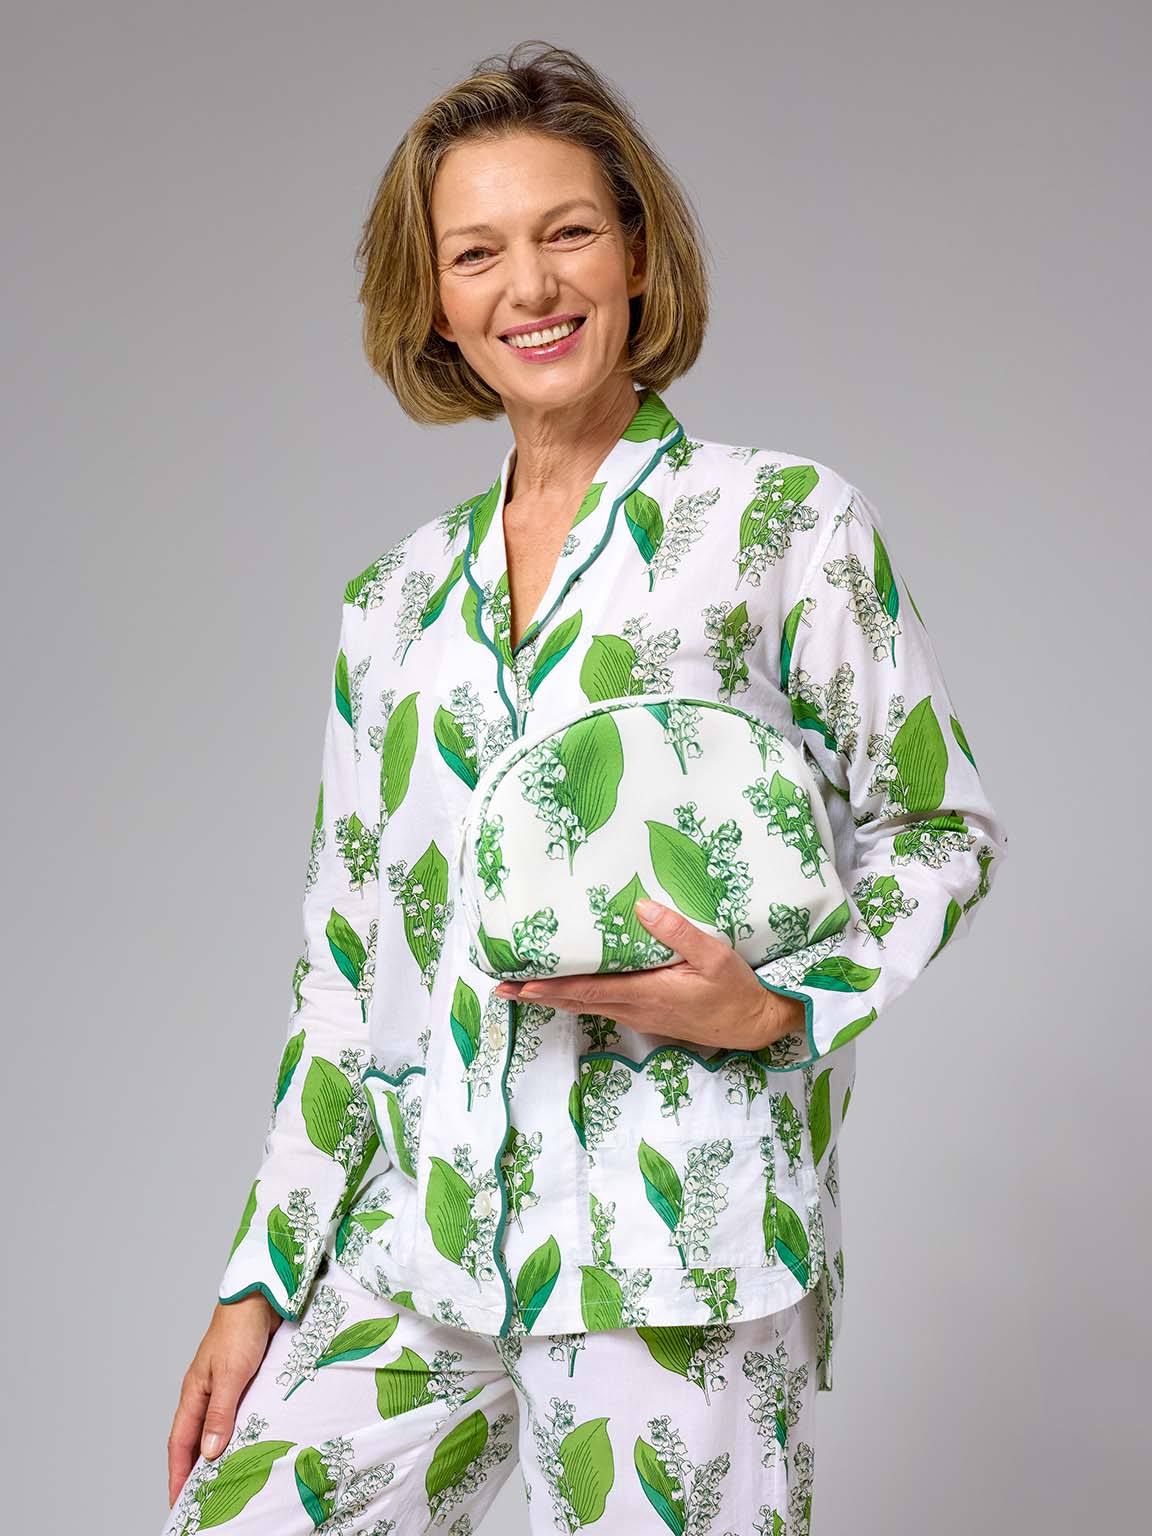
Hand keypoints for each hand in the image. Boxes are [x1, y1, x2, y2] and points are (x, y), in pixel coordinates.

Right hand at [167, 1293, 281, 1506]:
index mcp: (193, 1394)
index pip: (180, 1444)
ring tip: (227, 1480)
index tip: (178, 1504)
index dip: (177, 1475)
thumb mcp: (229, 1375)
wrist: (262, 1297)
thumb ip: (219, 1413)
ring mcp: (223, 1388)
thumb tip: (208, 1453)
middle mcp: (205, 1394)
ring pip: (216, 1429)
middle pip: (195, 1441)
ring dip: (219, 1454)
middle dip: (195, 1472)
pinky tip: (250, 1444)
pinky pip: (236, 1415)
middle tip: (202, 1501)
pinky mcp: (243, 1380)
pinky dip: (238, 1434)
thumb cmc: (240, 1330)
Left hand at [493, 898, 806, 1053]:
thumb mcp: (713, 955)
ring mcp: (641, 1016)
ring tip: (524, 987)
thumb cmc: (735, 989)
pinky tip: (571, 987)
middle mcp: (636, 1009)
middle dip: (538, 995)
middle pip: (576, 1002)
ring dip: (555, 997)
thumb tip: (639, 907)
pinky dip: (579, 997)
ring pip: (588, 1006)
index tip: (519, 985)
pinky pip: (605, 1006)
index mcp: (647, 993)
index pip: (587, 990)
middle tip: (502, 987)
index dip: (551, 987)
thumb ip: (677, 931)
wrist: (756, 1024)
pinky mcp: (649, 1016)